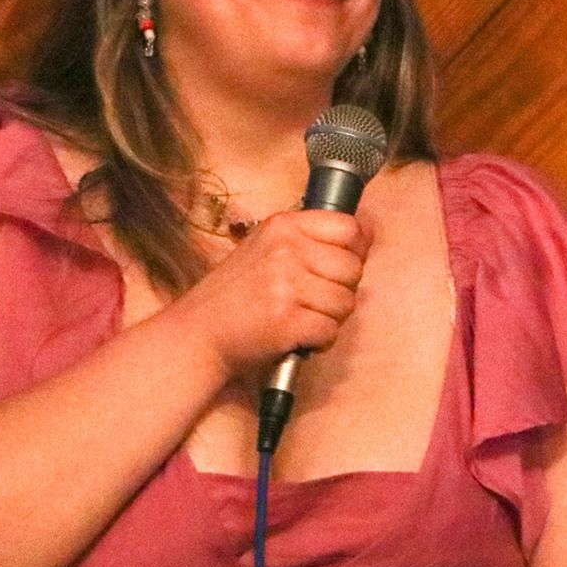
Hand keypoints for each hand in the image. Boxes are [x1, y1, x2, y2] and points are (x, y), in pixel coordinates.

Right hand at [168, 209, 369, 379]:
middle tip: (312, 301)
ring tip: (302, 319)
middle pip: (353, 269)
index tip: (339, 268)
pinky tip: (299, 337)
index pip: (349, 229)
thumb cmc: (236, 293)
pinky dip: (320, 341)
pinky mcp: (287, 321)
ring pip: (346, 303)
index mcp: (283, 226)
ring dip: (331, 319)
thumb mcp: (267, 247)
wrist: (199, 332)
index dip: (354, 252)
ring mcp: (286, 286)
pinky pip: (331, 331)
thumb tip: (368, 234)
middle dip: (341, 291)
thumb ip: (312, 239)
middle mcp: (286, 250)